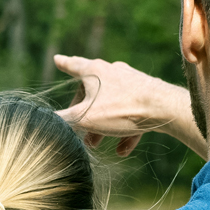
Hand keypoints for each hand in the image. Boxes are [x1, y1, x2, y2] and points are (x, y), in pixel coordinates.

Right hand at [53, 54, 204, 158]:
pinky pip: (131, 114)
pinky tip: (124, 150)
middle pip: (92, 93)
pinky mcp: (148, 95)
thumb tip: (45, 121)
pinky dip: (125, 131)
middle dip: (84, 114)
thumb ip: (64, 120)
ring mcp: (132, 82)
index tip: (57, 59)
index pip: (73, 65)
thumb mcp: (85, 118)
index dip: (63, 64)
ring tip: (98, 145)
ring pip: (111, 106)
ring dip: (103, 126)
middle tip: (80, 132)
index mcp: (95, 72)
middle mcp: (112, 72)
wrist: (164, 109)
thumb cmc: (121, 109)